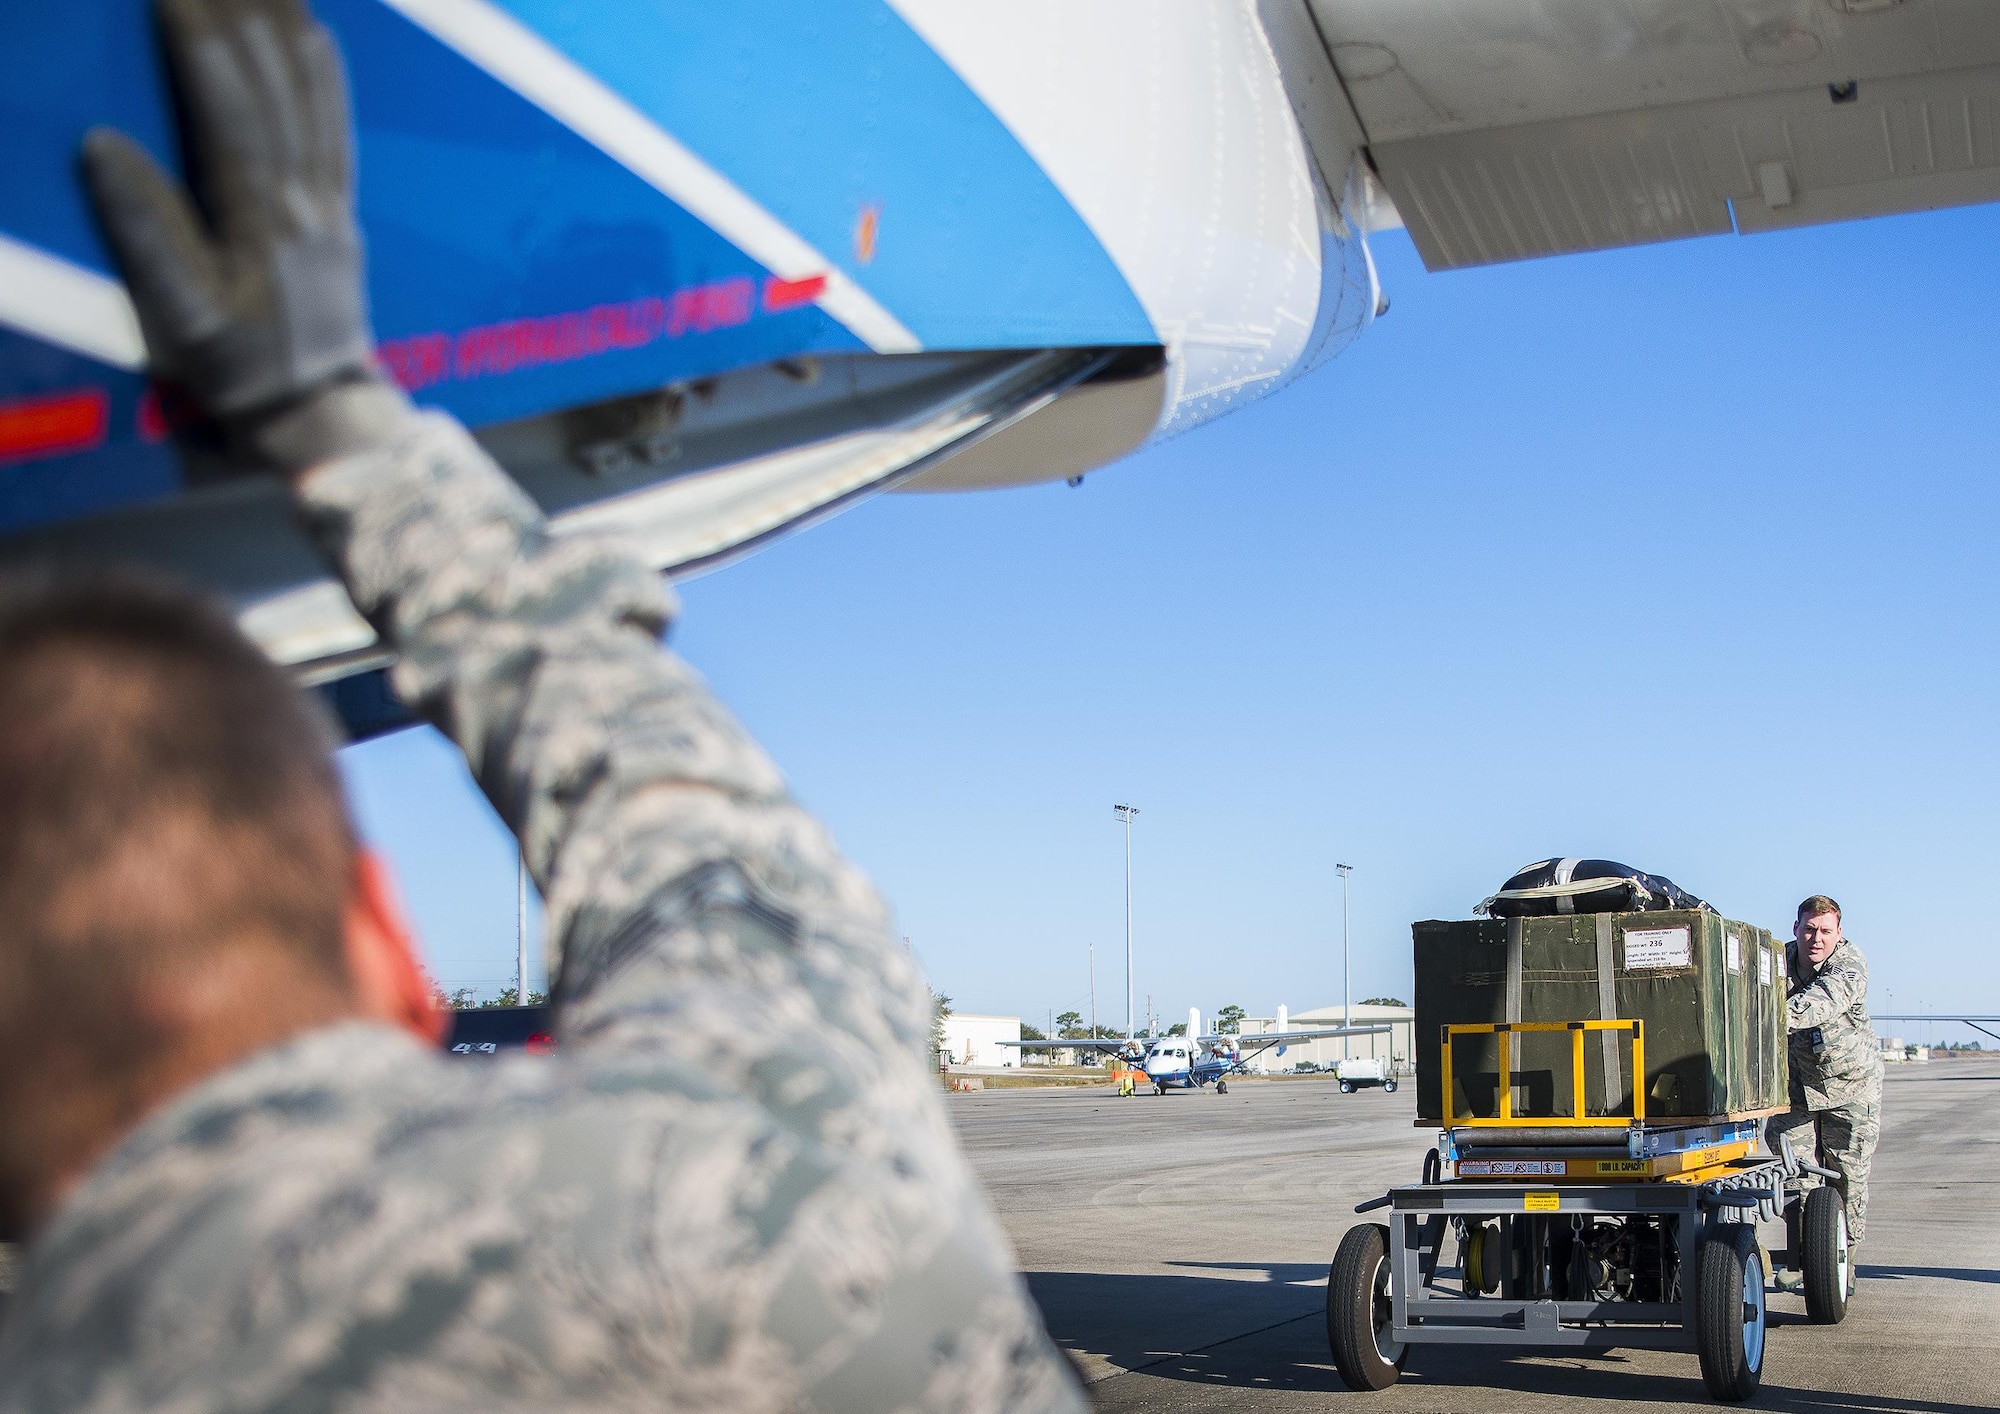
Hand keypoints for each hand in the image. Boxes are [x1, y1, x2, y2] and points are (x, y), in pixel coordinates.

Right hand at [81, 0, 404, 471]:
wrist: (319, 411)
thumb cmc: (241, 369)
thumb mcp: (179, 318)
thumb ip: (144, 233)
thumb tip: (101, 146)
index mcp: (259, 218)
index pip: (228, 104)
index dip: (196, 35)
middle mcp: (303, 196)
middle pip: (273, 79)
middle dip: (237, 7)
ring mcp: (328, 198)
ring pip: (311, 89)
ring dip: (284, 20)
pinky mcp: (342, 207)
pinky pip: (337, 122)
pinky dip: (324, 68)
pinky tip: (314, 29)